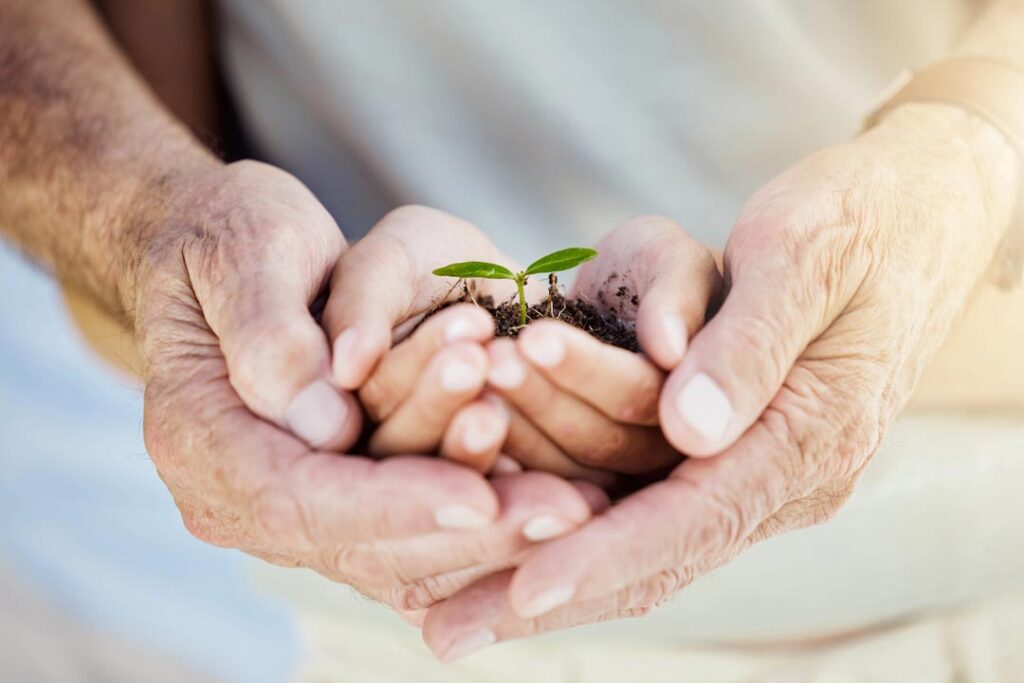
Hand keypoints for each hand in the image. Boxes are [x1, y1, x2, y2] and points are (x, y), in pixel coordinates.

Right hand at [136, 164, 601, 610]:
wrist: (231, 253)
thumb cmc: (229, 235)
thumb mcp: (241, 252)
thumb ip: (272, 334)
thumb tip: (328, 422)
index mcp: (200, 436)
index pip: (296, 496)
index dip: (391, 504)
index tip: (479, 500)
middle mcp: (242, 490)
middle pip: (359, 542)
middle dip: (466, 529)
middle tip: (566, 507)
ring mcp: (295, 499)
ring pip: (398, 552)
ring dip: (490, 530)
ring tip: (573, 497)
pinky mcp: (343, 493)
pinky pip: (416, 530)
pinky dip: (485, 519)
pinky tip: (555, 493)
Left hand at [420, 103, 1019, 657]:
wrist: (911, 218)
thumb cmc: (856, 219)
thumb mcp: (804, 257)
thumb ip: (747, 345)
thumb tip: (688, 431)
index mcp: (808, 437)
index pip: (693, 518)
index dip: (604, 556)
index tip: (519, 592)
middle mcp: (783, 476)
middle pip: (655, 555)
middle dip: (550, 594)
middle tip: (444, 629)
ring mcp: (755, 471)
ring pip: (638, 536)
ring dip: (545, 552)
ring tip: (445, 585)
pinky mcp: (728, 453)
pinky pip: (642, 501)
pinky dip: (572, 521)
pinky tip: (501, 532)